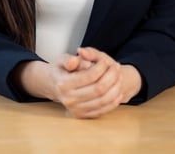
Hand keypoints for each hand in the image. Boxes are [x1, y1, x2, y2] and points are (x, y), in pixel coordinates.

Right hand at [12, 49, 141, 118]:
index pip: (89, 76)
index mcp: (63, 84)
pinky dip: (113, 101)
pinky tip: (118, 92)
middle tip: (116, 68)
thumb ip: (69, 59)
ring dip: (115, 88)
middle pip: (98, 89)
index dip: (101, 68)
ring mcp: (75, 109)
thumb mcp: (61, 60)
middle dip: (111, 77)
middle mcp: (68, 99)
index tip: (106, 61)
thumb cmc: (62, 71)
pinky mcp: (82, 116)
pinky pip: (103, 110)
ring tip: (119, 77)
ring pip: (103, 100)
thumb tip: (77, 60)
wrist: (55, 86)